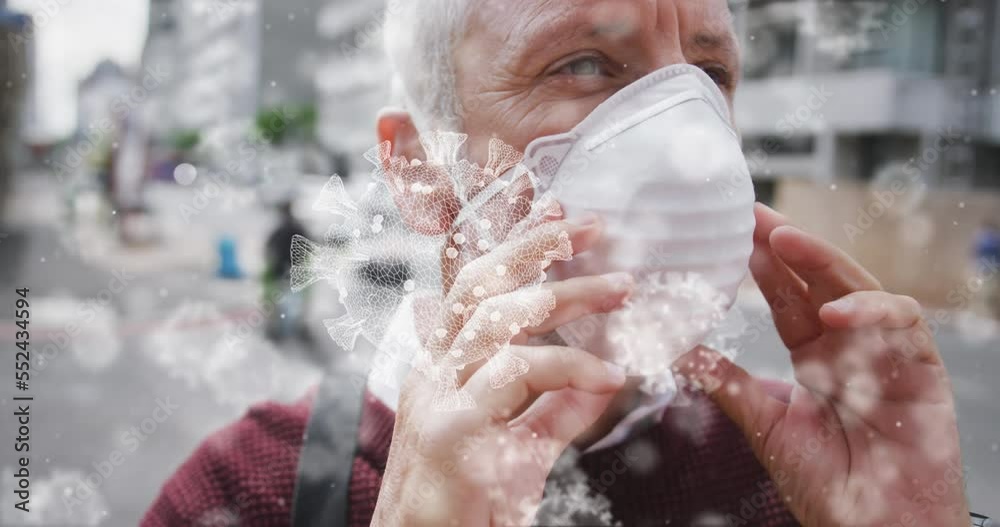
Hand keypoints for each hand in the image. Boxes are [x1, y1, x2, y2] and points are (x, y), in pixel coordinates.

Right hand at [372, 218, 633, 526]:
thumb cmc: (464, 508)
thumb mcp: (517, 450)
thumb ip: (554, 412)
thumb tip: (600, 379)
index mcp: (441, 368)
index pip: (472, 286)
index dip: (511, 244)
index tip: (553, 210)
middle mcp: (432, 371)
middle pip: (480, 282)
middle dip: (536, 244)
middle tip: (593, 223)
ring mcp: (436, 396)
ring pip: (499, 317)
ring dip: (567, 295)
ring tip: (622, 287)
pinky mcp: (452, 429)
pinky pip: (517, 373)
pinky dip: (569, 365)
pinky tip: (610, 372)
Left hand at [678, 204, 969, 526]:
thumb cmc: (827, 483)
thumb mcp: (765, 425)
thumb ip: (726, 383)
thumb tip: (675, 349)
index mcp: (814, 355)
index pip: (786, 296)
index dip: (762, 263)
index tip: (730, 231)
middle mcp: (850, 345)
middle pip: (819, 279)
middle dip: (788, 244)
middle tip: (753, 214)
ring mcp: (886, 352)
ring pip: (859, 287)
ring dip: (823, 260)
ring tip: (783, 239)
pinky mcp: (922, 367)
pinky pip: (901, 322)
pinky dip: (871, 310)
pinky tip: (832, 311)